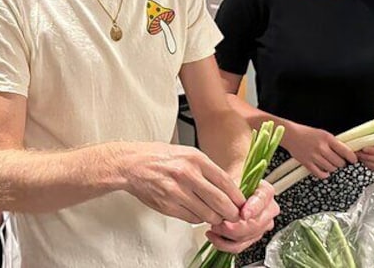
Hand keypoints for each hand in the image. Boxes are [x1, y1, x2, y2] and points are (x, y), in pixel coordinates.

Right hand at [121, 142, 245, 225]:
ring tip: (214, 215)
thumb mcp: (187, 154)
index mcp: (196, 159)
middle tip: (233, 215)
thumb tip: (228, 187)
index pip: (226, 182)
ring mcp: (177, 191)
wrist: (132, 164)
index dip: (237, 197)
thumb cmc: (158, 157)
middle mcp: (187, 174)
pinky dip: (198, 219)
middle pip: (221, 202)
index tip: (242, 203)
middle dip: (231, 213)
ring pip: (207, 214)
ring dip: (215, 218)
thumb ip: (207, 169)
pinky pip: (192, 219)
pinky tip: (197, 212)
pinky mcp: (168, 205)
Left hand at [206, 181, 278, 252]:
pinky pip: (240, 246)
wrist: (226, 188)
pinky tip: (214, 237)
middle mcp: (268, 210)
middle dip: (235, 227)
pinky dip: (225, 244)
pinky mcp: (251, 237)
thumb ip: (232, 188)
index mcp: (265, 192)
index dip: (253, 209)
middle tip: (219, 223)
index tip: (243, 214)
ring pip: (247, 237)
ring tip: (214, 227)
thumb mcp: (230, 178)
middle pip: (256, 224)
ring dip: (227, 236)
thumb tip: (228, 201)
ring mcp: (262, 225)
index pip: (262, 200)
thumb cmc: (229, 182)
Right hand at [282, 123, 357, 179]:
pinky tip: (325, 170)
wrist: (291, 135)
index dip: (352, 157)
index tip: (353, 160)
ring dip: (332, 168)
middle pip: (339, 162)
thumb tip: (346, 153)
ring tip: (329, 163)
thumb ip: (334, 143)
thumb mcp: (323, 134)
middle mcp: (321, 148)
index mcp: (327, 138)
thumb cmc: (307, 133)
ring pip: (331, 169)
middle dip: (341, 163)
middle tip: (338, 161)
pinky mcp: (307, 163)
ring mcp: (314, 156)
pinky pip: (320, 174)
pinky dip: (325, 174)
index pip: (345, 151)